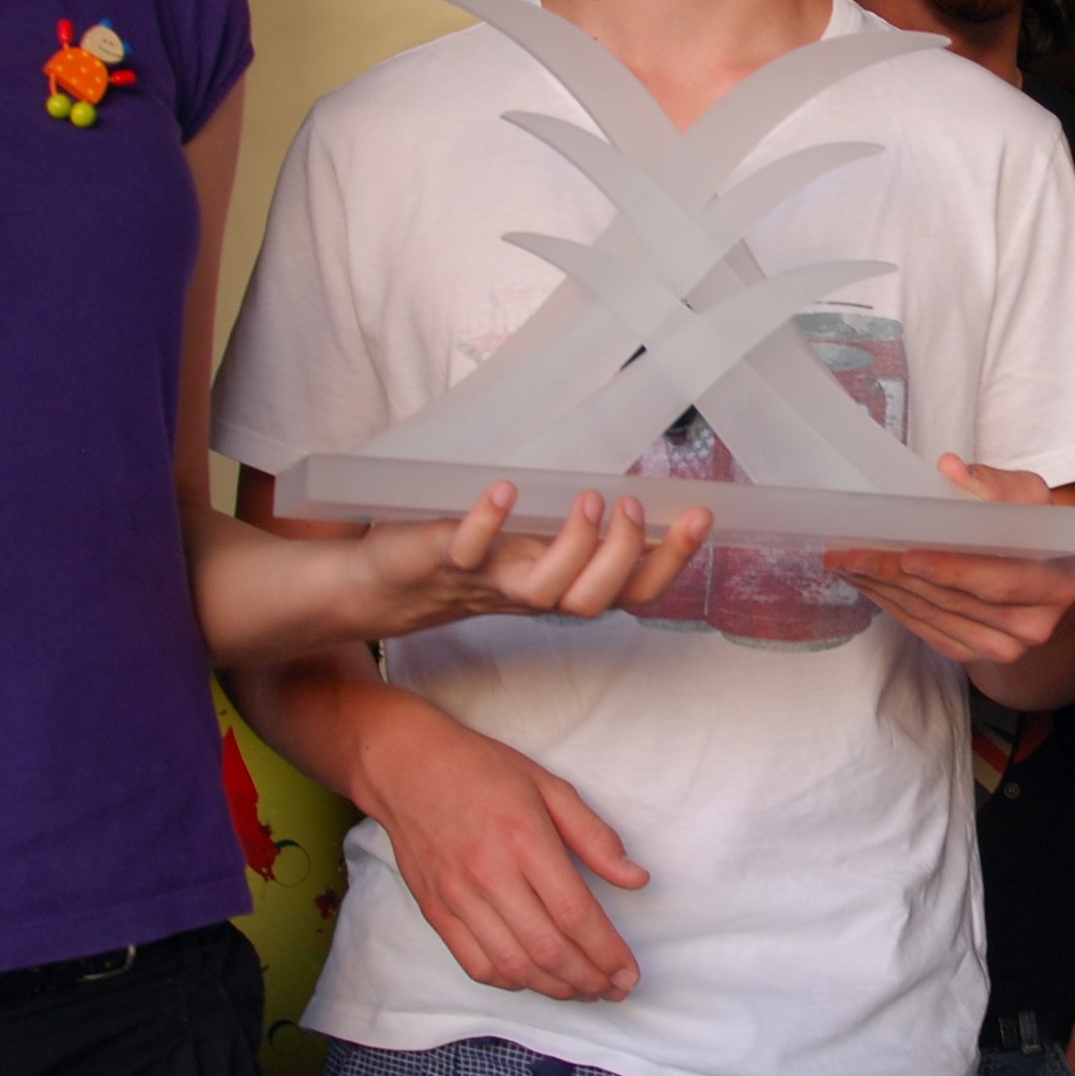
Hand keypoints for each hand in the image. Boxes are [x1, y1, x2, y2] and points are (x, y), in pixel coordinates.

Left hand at [352, 485, 711, 636]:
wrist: (374, 583)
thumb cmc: (463, 554)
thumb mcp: (527, 538)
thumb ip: (571, 522)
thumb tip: (627, 476)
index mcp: (560, 582)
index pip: (631, 590)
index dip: (670, 561)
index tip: (700, 515)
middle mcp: (530, 590)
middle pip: (593, 599)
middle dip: (623, 555)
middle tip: (628, 503)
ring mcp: (487, 580)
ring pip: (543, 590)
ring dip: (573, 547)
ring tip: (588, 498)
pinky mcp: (441, 561)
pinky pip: (466, 551)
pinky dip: (486, 524)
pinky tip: (503, 491)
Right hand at [353, 698, 648, 1000]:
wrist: (406, 767)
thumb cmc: (483, 771)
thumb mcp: (549, 786)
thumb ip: (594, 836)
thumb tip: (637, 879)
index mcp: (524, 839)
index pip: (574, 913)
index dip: (607, 952)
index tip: (629, 972)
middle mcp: (489, 875)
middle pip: (547, 949)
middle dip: (589, 979)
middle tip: (615, 989)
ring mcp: (457, 897)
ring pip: (513, 966)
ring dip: (554, 988)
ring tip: (583, 990)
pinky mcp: (435, 911)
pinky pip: (475, 964)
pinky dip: (510, 982)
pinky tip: (534, 980)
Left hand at [824, 459, 1074, 667]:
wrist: (1049, 588)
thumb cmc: (1035, 534)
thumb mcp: (1032, 499)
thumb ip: (995, 484)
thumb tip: (951, 469)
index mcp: (1055, 584)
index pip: (1000, 581)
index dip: (953, 570)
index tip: (907, 555)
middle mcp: (1033, 625)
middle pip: (956, 602)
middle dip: (898, 576)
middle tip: (853, 552)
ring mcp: (1003, 647)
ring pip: (934, 618)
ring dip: (884, 590)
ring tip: (848, 562)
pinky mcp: (975, 654)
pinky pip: (925, 631)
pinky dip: (892, 605)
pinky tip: (866, 583)